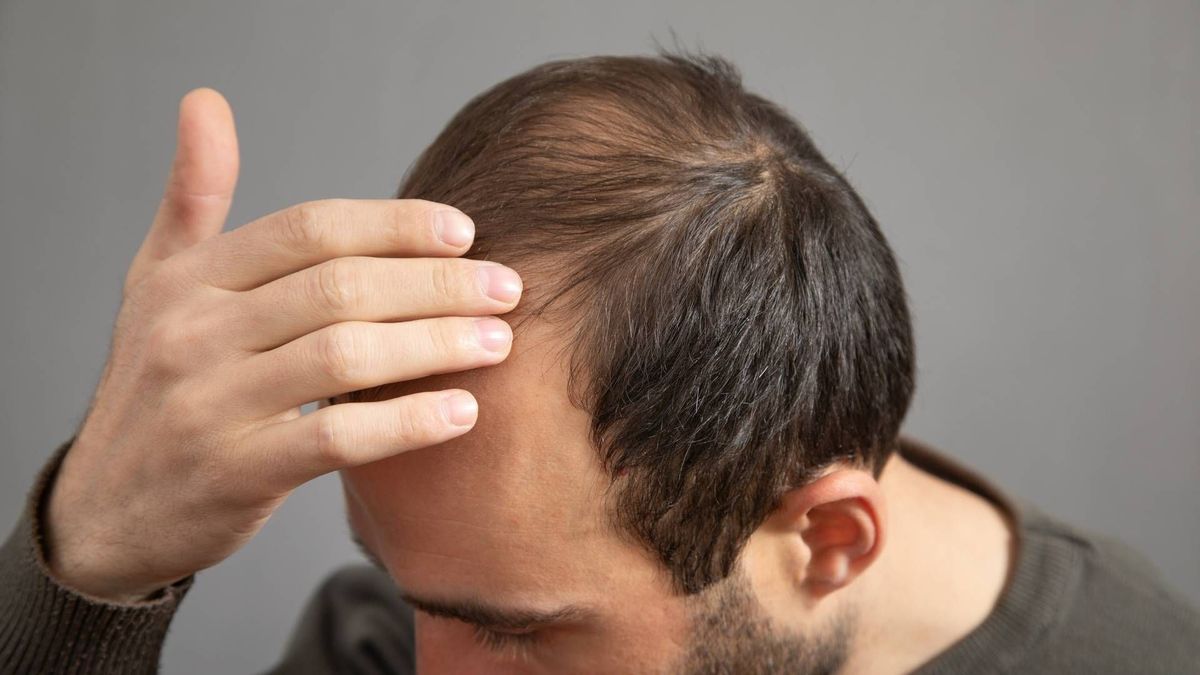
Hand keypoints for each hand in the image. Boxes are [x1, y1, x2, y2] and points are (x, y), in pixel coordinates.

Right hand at [43, 88, 521, 601]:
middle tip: (507, 288)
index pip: (311, 229)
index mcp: (190, 278)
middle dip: (438, 284)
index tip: (464, 232)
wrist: (110, 509)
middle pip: (341, 287)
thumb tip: (206, 102)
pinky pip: (338, 436)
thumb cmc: (157, 386)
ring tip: (499, 343)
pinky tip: (462, 412)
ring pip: (347, 355)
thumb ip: (194, 198)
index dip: (396, 224)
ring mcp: (211, 403)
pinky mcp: (235, 472)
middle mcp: (195, 332)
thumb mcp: (158, 285)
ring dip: (437, 344)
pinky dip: (408, 422)